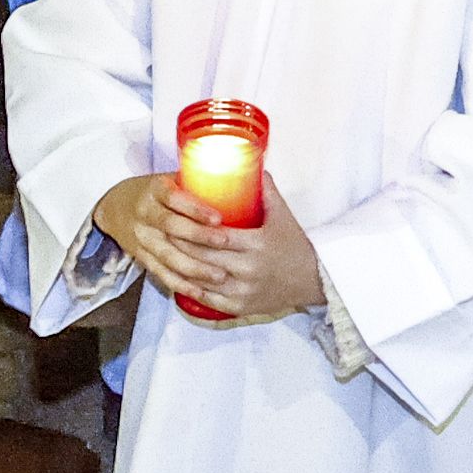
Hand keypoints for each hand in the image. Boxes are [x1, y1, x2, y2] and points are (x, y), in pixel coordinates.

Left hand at [105, 164, 331, 323]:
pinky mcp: (240, 306)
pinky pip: (208, 300)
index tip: (174, 217)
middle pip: (202, 256)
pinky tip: (177, 279)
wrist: (312, 281)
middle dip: (179, 244)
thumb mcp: (283, 216)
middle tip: (160, 232)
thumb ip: (267, 191)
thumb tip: (254, 166)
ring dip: (179, 267)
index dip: (192, 227)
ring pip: (201, 279)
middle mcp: (246, 269)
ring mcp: (242, 290)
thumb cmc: (295, 246)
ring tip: (162, 254)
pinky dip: (190, 289)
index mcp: (255, 244)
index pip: (215, 235)